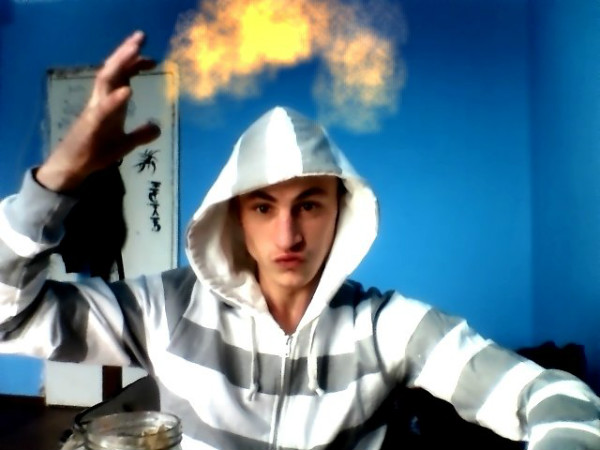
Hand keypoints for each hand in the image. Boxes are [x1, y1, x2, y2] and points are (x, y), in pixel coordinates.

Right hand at [37, 31, 160, 191]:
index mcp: (108, 103)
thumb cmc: (95, 152)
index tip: (152, 58)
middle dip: (126, 52)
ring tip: (134, 51)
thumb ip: (140, 134)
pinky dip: (115, 99)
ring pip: (106, 80)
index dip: (134, 64)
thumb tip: (157, 127)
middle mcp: (100, 100)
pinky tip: (128, 90)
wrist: (73, 167)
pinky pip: (103, 108)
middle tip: (141, 36)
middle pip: (113, 70)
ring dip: (120, 64)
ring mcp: (95, 110)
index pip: (121, 77)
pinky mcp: (91, 125)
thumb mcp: (124, 144)